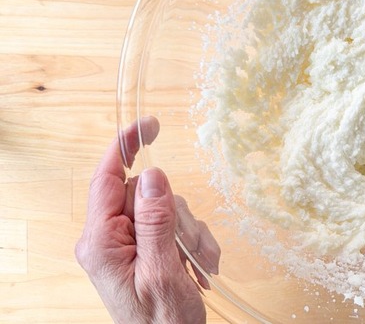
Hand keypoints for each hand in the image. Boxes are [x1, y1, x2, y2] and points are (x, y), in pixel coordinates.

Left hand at [76, 117, 219, 322]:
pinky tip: (198, 267)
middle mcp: (108, 239)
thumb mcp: (163, 271)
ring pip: (165, 209)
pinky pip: (172, 226)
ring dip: (189, 234)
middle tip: (192, 249)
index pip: (107, 180)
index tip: (148, 125)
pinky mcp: (143, 250)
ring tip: (197, 265)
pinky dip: (192, 243)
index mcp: (101, 242)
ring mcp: (126, 244)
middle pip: (147, 194)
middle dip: (177, 216)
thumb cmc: (162, 323)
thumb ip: (156, 221)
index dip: (125, 147)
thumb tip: (154, 174)